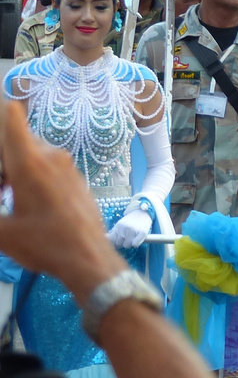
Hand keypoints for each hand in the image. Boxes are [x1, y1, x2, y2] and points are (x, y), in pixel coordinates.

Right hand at [0, 101, 127, 298]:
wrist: (90, 259)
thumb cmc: (47, 245)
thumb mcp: (1, 230)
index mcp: (30, 163)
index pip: (11, 117)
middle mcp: (51, 158)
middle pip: (16, 139)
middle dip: (1, 157)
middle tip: (0, 189)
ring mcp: (67, 168)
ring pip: (32, 153)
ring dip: (13, 167)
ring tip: (5, 196)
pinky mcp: (76, 179)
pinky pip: (48, 166)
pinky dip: (31, 175)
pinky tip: (24, 202)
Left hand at [108, 207, 153, 248]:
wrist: (143, 213)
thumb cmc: (130, 221)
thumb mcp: (120, 224)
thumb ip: (114, 232)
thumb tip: (106, 241)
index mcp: (118, 226)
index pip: (111, 239)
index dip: (113, 243)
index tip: (116, 243)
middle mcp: (125, 228)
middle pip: (119, 244)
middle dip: (122, 244)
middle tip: (125, 240)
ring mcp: (134, 230)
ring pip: (127, 245)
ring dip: (129, 244)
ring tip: (131, 239)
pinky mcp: (142, 233)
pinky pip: (135, 244)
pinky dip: (135, 244)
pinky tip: (137, 240)